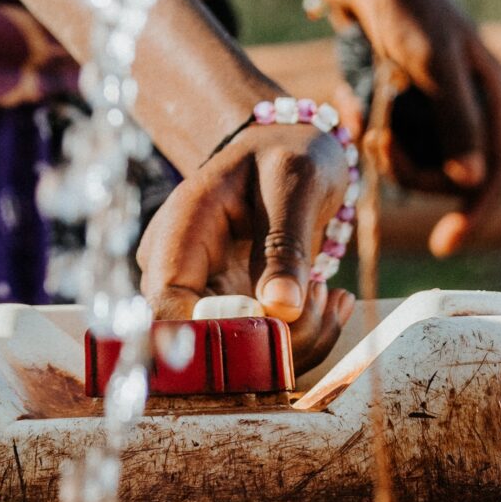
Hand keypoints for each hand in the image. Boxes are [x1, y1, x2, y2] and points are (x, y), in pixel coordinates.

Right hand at [137, 118, 355, 369]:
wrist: (285, 148)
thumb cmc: (285, 154)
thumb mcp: (293, 184)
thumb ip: (286, 244)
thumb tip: (281, 307)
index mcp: (180, 229)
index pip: (168, 304)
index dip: (215, 332)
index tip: (277, 321)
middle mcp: (180, 268)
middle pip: (205, 339)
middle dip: (273, 339)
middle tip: (323, 296)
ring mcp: (204, 292)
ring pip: (238, 353)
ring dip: (297, 341)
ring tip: (331, 293)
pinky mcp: (233, 308)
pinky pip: (262, 345)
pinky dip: (303, 337)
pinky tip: (331, 297)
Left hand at [311, 0, 500, 253]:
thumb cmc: (404, 6)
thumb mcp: (432, 62)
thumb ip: (457, 122)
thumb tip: (475, 184)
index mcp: (490, 98)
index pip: (494, 173)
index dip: (474, 213)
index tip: (443, 245)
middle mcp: (463, 106)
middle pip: (444, 173)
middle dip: (405, 168)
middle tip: (374, 144)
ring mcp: (424, 102)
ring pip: (407, 157)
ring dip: (377, 145)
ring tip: (355, 111)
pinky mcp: (388, 95)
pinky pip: (378, 133)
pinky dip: (359, 124)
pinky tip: (344, 99)